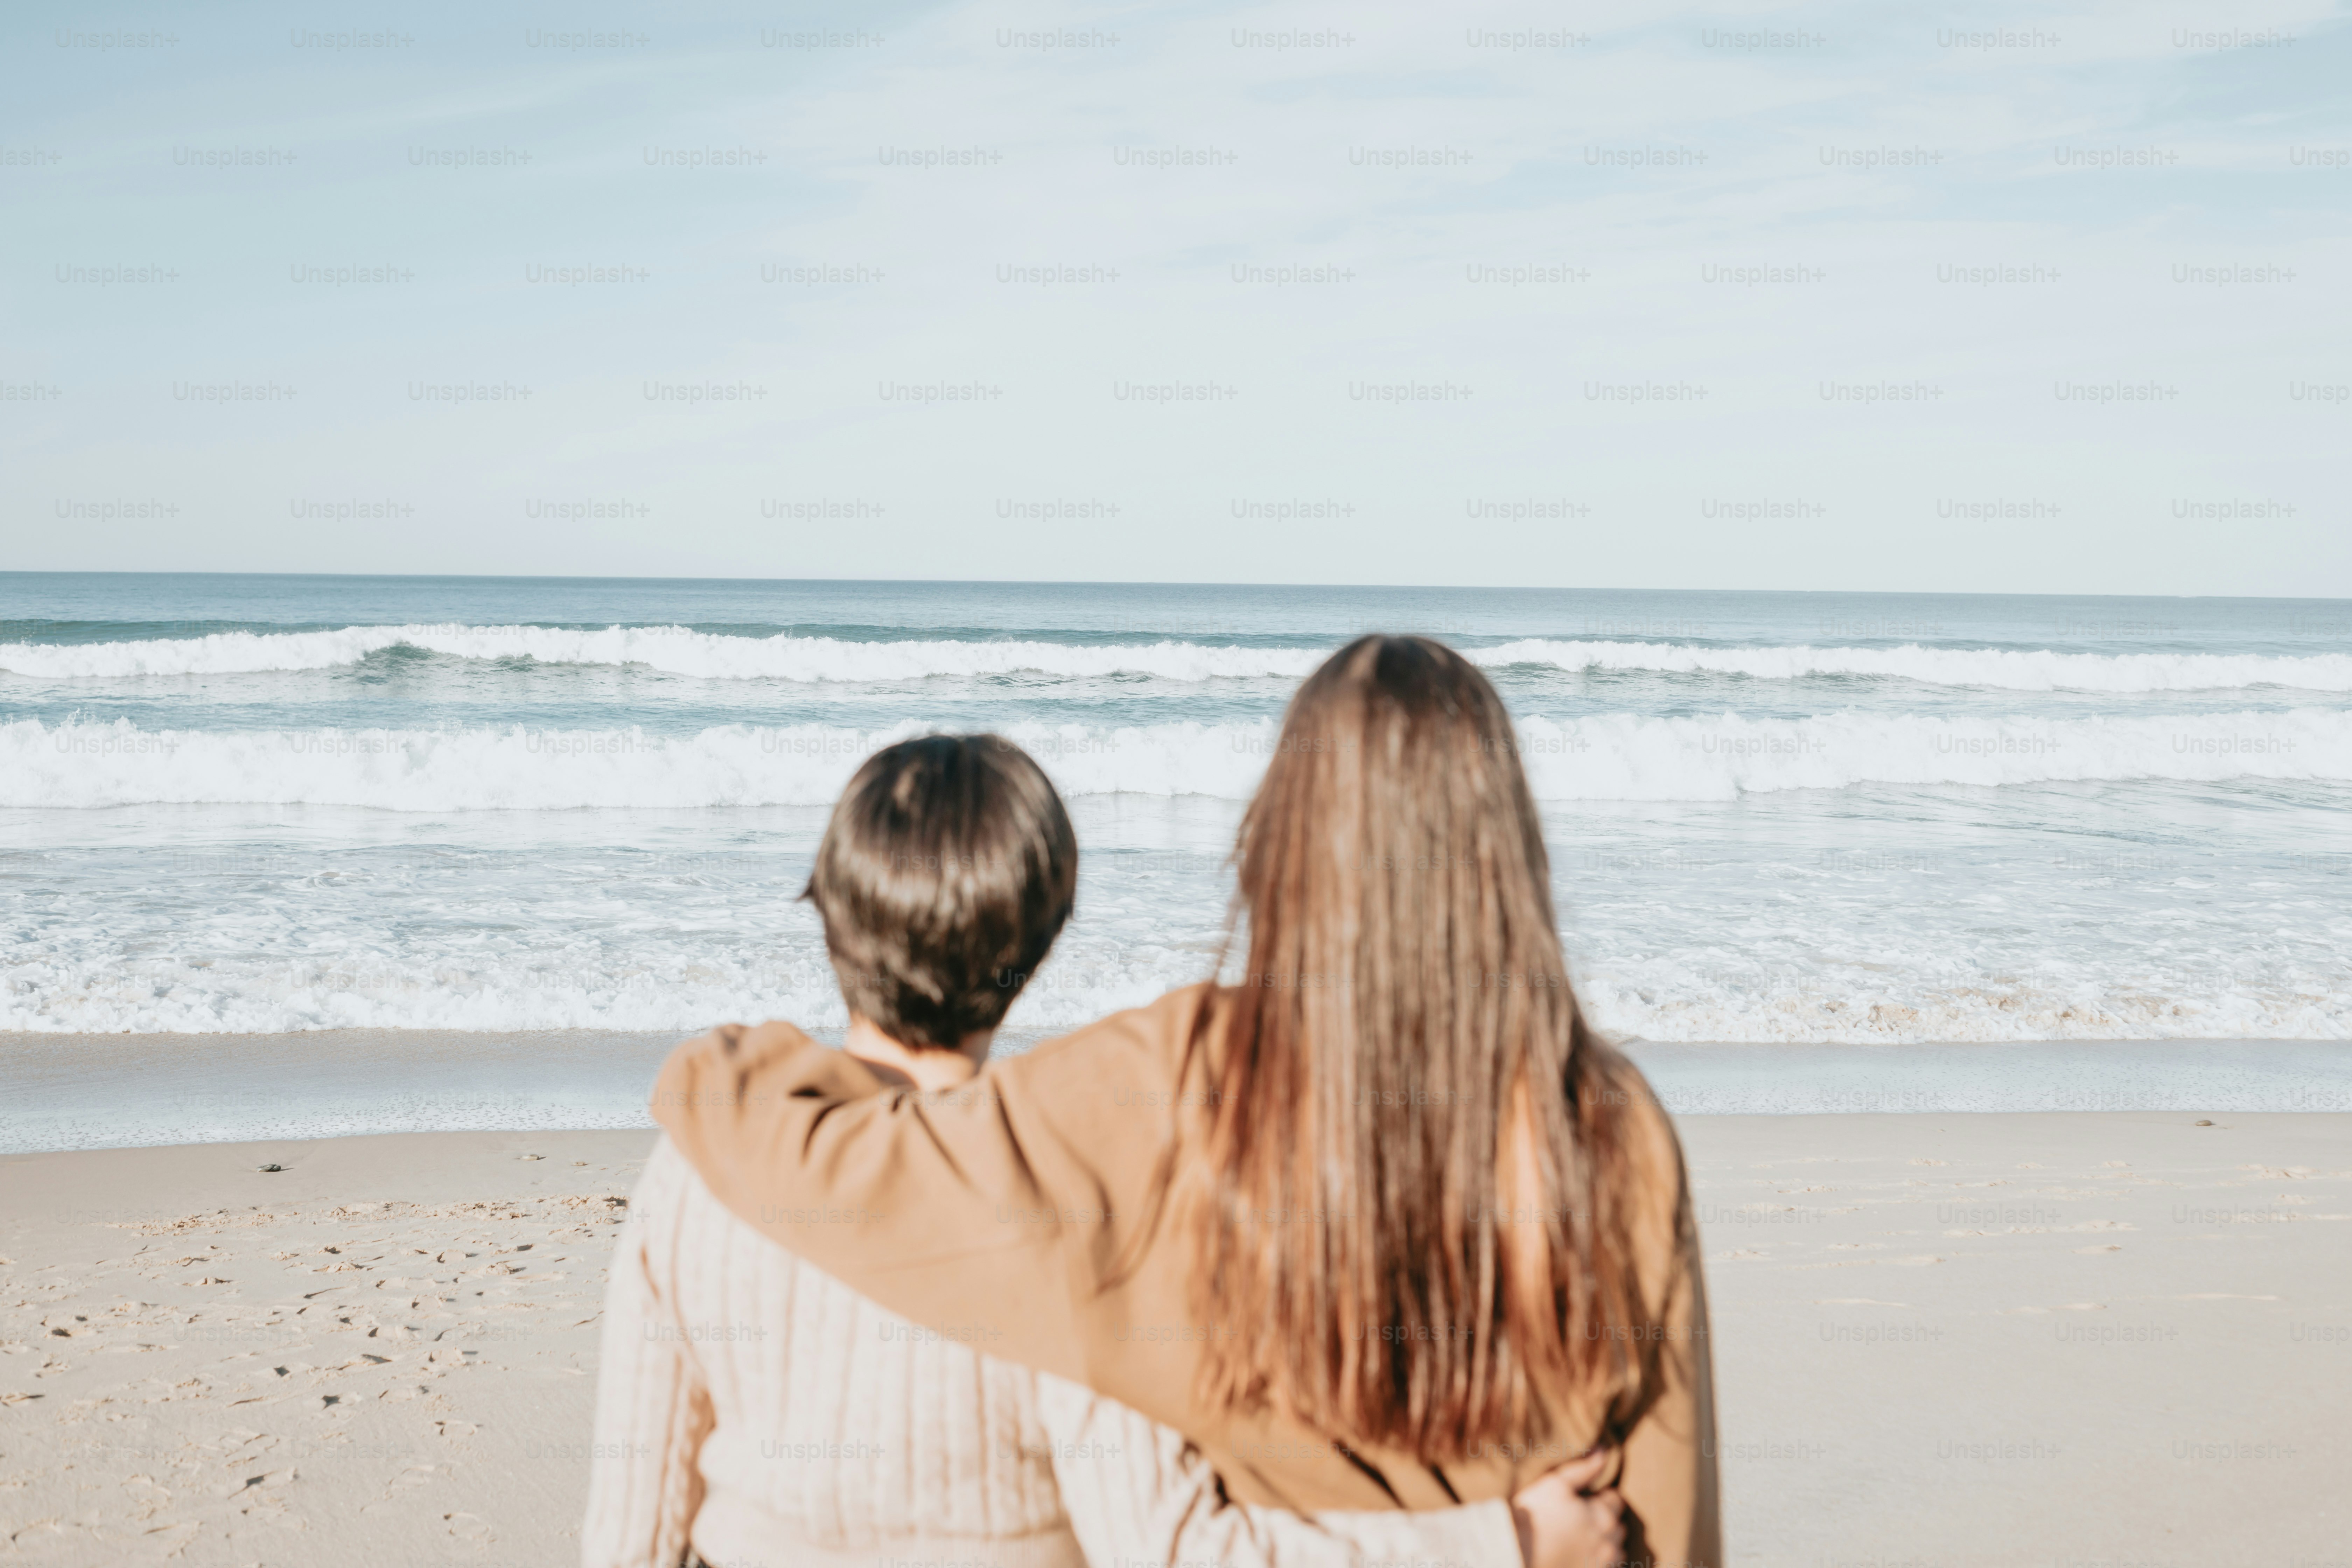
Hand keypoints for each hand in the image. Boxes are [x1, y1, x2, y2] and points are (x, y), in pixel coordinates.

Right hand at [1510, 1447, 1624, 1567]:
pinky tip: (1579, 1554)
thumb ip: (1583, 1469)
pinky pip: (1607, 1566)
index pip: (1615, 1499)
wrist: (1515, 1552)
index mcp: (1603, 1517)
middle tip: (1579, 1517)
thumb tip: (1603, 1451)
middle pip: (1617, 1525)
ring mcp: (1602, 1564)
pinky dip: (1598, 1559)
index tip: (1583, 1498)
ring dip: (1605, 1542)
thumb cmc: (1533, 1516)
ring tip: (1580, 1537)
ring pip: (1615, 1550)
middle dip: (1604, 1519)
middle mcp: (1609, 1543)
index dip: (1600, 1495)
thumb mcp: (1555, 1484)